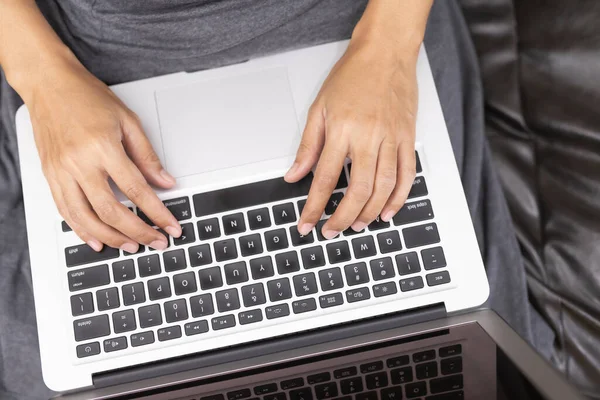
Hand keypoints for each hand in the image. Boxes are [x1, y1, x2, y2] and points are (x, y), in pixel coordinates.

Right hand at [28, 58, 180, 252]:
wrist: (48, 83)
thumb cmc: (87, 97)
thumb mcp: (128, 120)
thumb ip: (147, 156)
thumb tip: (166, 182)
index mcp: (102, 147)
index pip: (137, 190)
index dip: (157, 213)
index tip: (171, 227)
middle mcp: (79, 163)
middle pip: (112, 210)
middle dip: (138, 232)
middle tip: (156, 243)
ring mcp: (61, 172)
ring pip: (86, 218)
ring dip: (111, 238)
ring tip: (132, 247)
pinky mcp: (50, 176)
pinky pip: (65, 211)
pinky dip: (82, 230)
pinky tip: (97, 240)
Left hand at [285, 38, 417, 238]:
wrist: (385, 53)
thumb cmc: (351, 76)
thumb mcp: (319, 107)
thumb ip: (307, 146)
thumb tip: (294, 175)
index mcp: (341, 130)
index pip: (324, 179)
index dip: (314, 207)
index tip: (306, 225)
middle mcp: (368, 137)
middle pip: (357, 191)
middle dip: (342, 218)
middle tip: (332, 232)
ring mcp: (392, 139)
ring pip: (383, 188)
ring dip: (369, 213)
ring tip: (356, 225)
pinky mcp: (408, 138)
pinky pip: (407, 175)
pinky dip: (399, 198)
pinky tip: (388, 212)